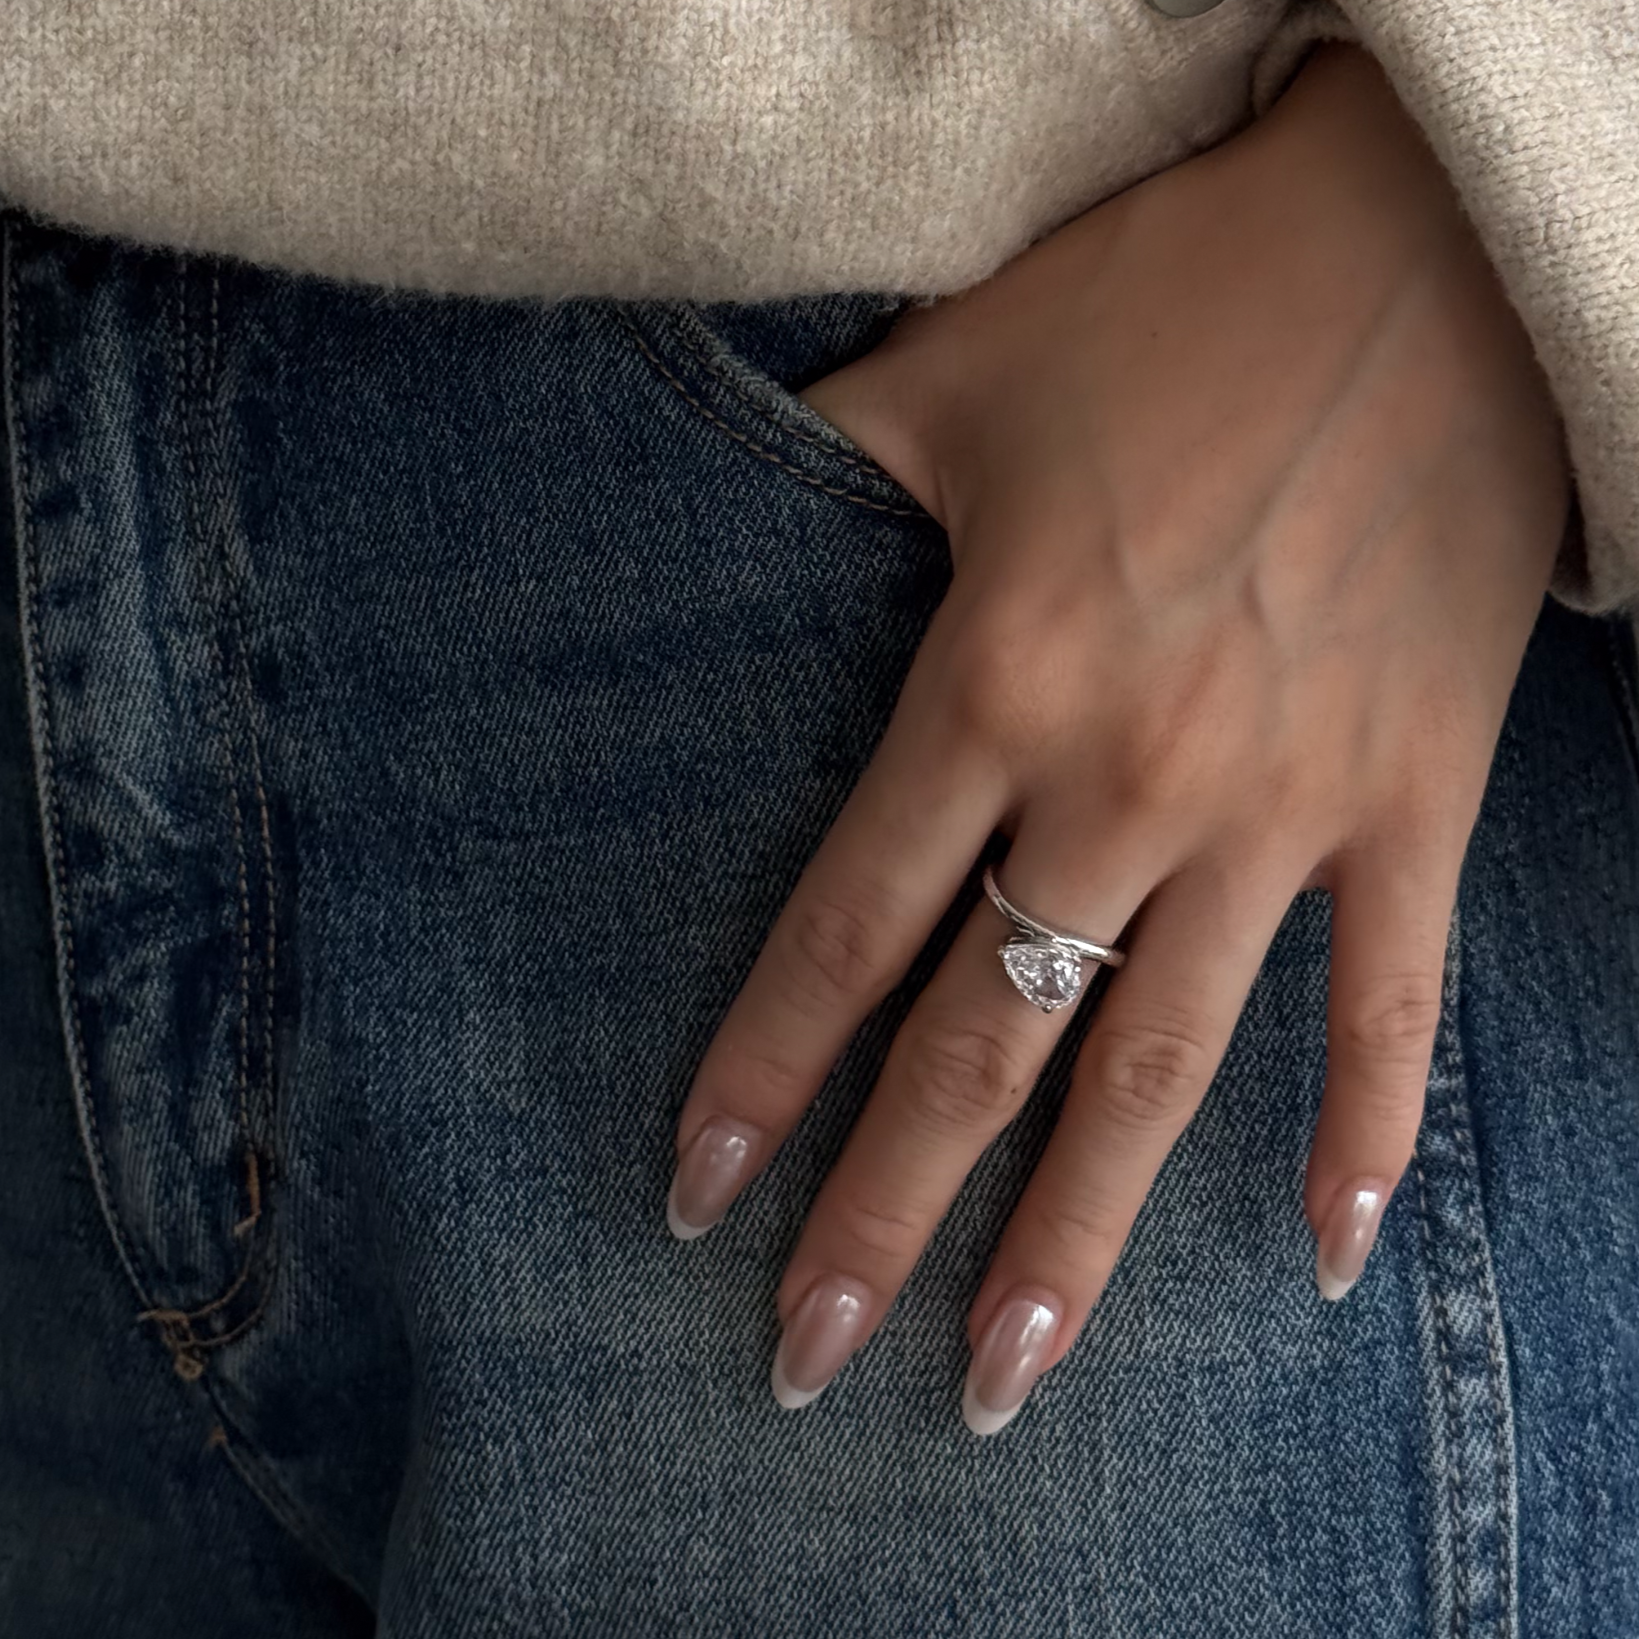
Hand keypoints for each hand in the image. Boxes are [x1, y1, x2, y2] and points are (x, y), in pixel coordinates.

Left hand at [667, 44, 1568, 1432]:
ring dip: (1083, 1238)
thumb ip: (830, 464)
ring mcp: (1286, 808)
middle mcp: (1128, 777)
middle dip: (888, 1213)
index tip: (696, 1199)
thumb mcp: (958, 371)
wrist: (1425, 245)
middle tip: (812, 1363)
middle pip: (982, 1044)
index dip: (762, 1074)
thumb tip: (729, 497)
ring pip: (1165, 1071)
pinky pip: (1393, 1000)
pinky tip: (1331, 1256)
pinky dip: (1368, 1130)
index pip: (846, 928)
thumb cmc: (1174, 296)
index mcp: (995, 680)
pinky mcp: (1417, 797)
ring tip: (1010, 1373)